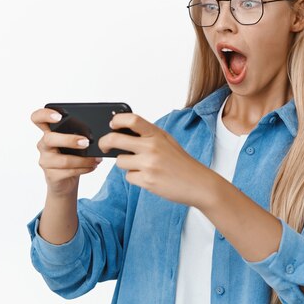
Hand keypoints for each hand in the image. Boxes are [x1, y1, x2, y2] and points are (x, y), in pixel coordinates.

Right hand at [31, 108, 101, 196]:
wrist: (66, 182)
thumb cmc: (72, 157)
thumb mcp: (74, 144)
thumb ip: (79, 135)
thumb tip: (98, 132)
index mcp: (48, 132)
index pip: (38, 118)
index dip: (45, 115)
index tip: (59, 117)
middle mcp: (44, 145)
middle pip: (50, 139)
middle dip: (70, 140)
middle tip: (86, 142)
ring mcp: (45, 161)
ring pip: (64, 160)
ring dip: (84, 160)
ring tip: (96, 159)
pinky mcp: (51, 175)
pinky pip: (69, 171)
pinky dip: (84, 168)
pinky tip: (92, 166)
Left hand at [97, 113, 216, 207]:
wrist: (199, 183)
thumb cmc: (182, 163)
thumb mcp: (167, 142)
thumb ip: (148, 136)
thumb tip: (122, 132)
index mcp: (157, 134)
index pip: (132, 119)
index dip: (117, 119)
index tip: (111, 123)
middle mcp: (152, 147)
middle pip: (115, 139)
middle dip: (105, 143)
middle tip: (104, 146)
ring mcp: (148, 164)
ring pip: (120, 162)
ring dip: (126, 165)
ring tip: (143, 167)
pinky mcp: (147, 181)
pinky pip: (129, 177)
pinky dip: (136, 178)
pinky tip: (149, 178)